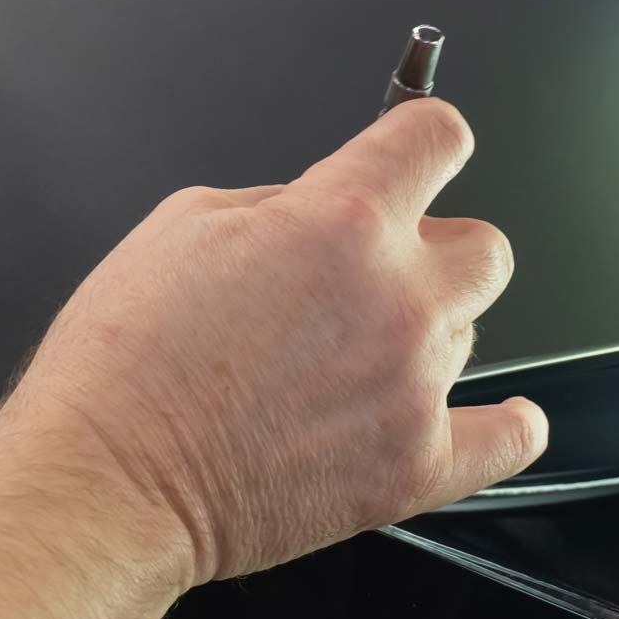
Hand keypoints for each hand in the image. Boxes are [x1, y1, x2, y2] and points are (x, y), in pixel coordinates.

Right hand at [0, 97, 548, 586]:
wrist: (108, 481)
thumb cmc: (126, 360)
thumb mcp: (184, 223)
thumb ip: (279, 203)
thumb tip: (320, 208)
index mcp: (340, 217)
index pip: (438, 137)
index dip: (425, 139)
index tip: (417, 153)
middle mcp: (395, 294)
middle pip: (482, 244)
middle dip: (434, 249)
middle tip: (374, 276)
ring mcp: (414, 383)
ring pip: (474, 330)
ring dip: (428, 332)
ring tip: (352, 361)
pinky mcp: (417, 465)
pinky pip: (509, 439)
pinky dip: (508, 426)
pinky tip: (498, 417)